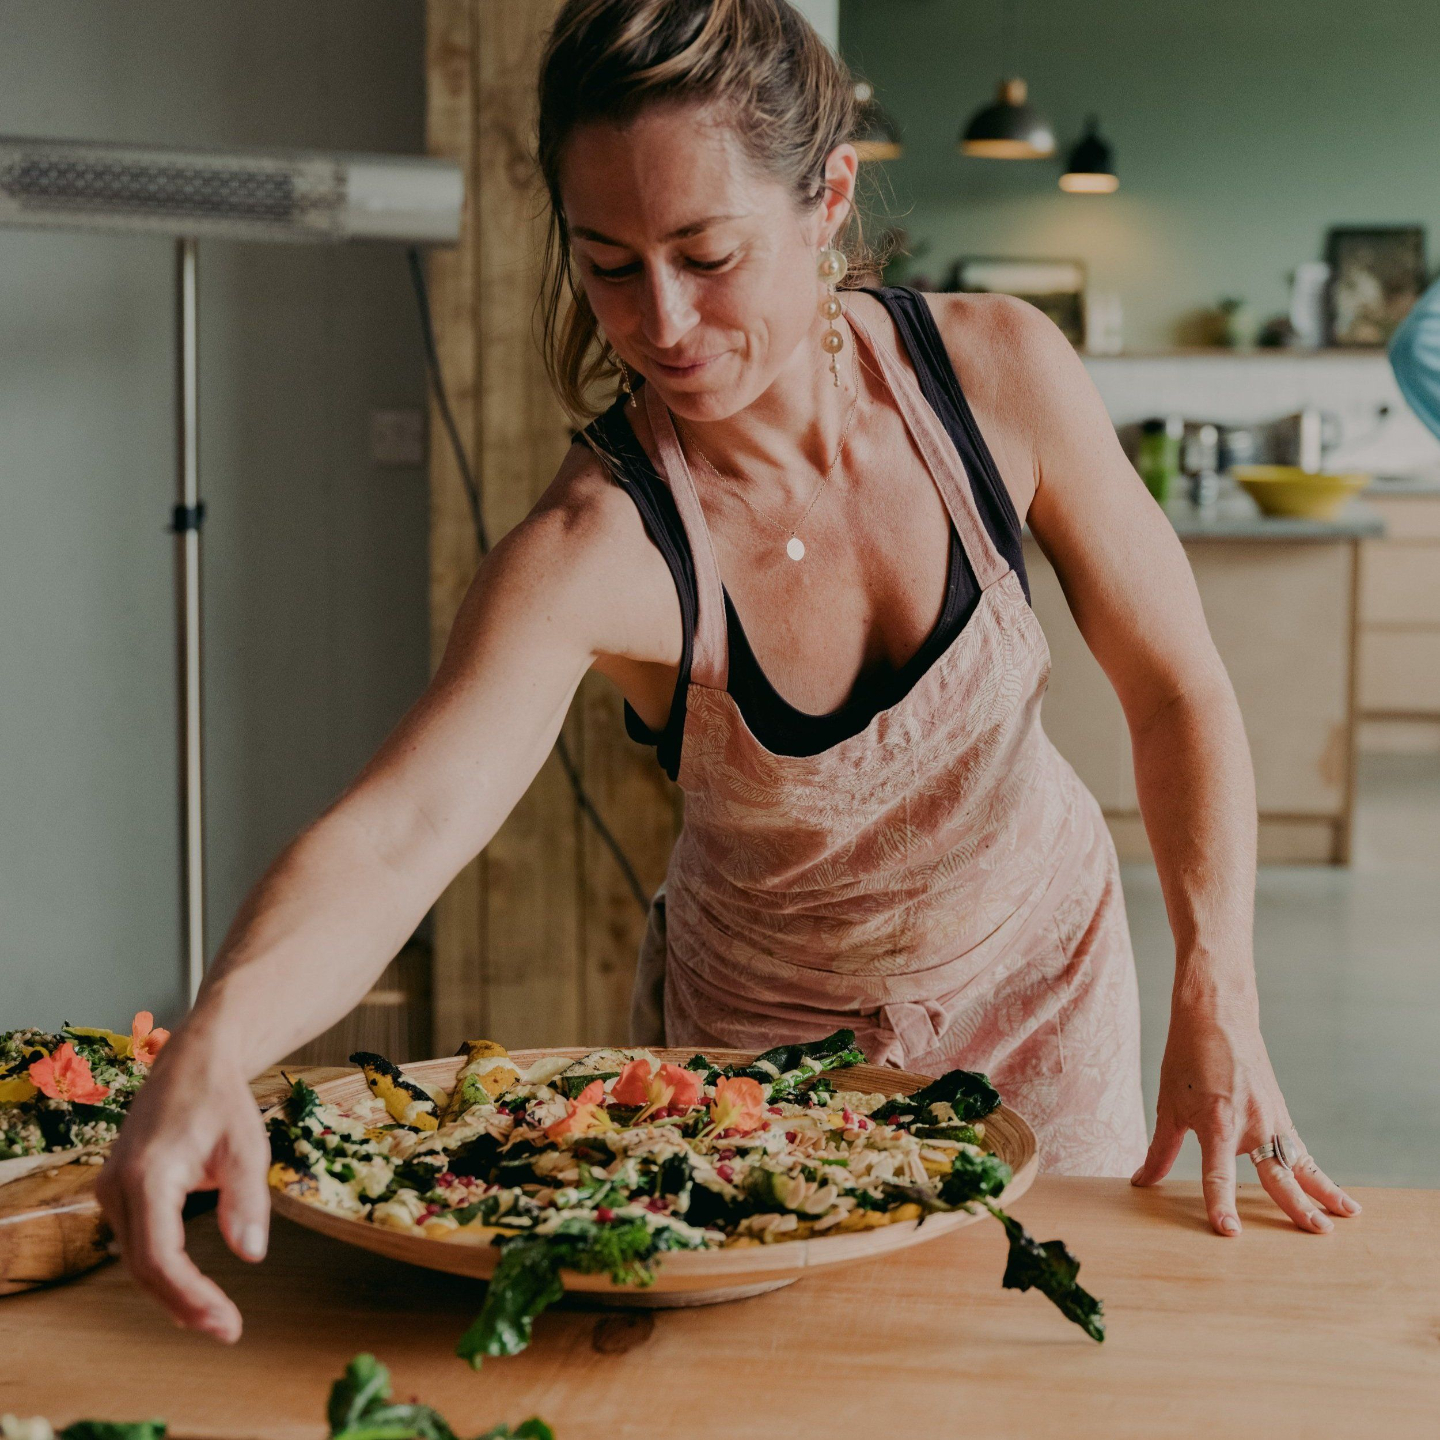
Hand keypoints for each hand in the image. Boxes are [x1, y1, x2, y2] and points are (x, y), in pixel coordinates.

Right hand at [96, 1036, 269, 1340]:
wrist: (192, 1063)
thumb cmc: (221, 1100)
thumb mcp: (248, 1146)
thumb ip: (247, 1200)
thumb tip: (251, 1254)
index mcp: (147, 1174)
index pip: (159, 1256)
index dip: (190, 1297)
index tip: (226, 1322)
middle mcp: (117, 1186)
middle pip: (143, 1266)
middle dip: (184, 1303)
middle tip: (228, 1329)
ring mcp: (111, 1189)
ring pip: (136, 1258)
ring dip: (172, 1292)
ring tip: (215, 1318)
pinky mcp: (117, 1191)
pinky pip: (137, 1241)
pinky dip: (162, 1269)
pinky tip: (190, 1290)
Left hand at [1131, 993, 1360, 1235]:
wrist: (1217, 1014)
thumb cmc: (1187, 1057)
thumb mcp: (1168, 1104)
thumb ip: (1159, 1150)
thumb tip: (1141, 1183)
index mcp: (1218, 1121)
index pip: (1218, 1174)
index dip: (1221, 1204)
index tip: (1229, 1232)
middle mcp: (1251, 1122)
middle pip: (1276, 1173)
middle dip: (1297, 1206)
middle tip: (1319, 1233)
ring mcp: (1271, 1117)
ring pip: (1300, 1162)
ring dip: (1323, 1190)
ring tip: (1346, 1218)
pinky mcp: (1280, 1112)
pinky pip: (1301, 1148)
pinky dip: (1317, 1171)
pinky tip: (1335, 1193)